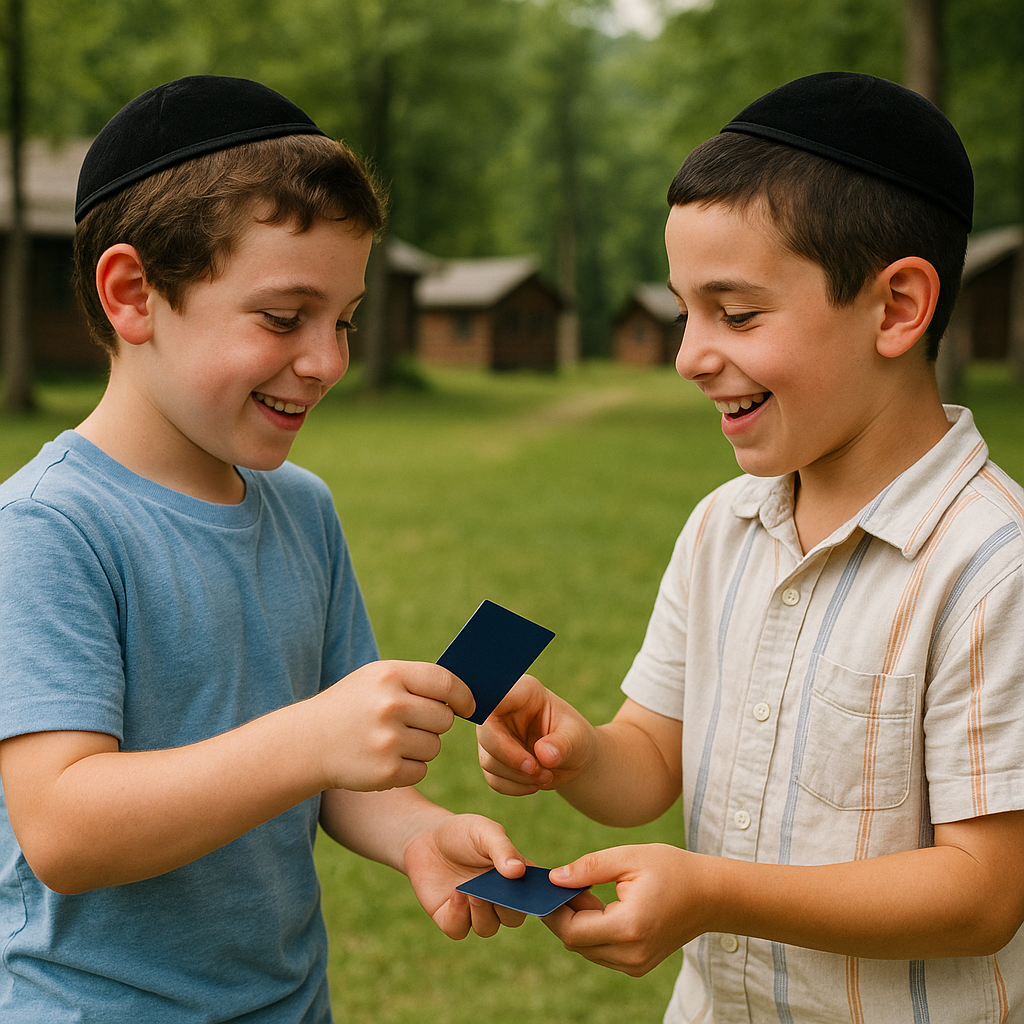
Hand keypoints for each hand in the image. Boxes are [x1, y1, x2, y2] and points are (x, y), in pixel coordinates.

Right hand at [314, 660, 473, 791]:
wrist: (308, 742)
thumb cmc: (353, 705)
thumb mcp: (378, 679)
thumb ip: (418, 681)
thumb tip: (466, 696)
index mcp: (390, 676)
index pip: (446, 683)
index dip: (463, 696)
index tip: (467, 706)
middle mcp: (390, 706)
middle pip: (444, 718)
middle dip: (434, 723)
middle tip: (410, 724)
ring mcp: (387, 741)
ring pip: (434, 746)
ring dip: (421, 747)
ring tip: (391, 741)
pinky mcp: (385, 772)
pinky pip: (421, 771)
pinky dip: (409, 769)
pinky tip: (385, 759)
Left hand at [404, 813, 528, 938]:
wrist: (427, 837)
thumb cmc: (463, 833)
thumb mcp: (485, 832)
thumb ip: (502, 849)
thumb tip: (518, 872)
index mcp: (514, 879)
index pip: (535, 896)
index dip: (539, 900)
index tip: (535, 893)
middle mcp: (497, 900)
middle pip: (513, 918)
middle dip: (508, 908)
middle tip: (499, 893)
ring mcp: (474, 911)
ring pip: (487, 927)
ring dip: (483, 913)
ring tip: (474, 892)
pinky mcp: (450, 918)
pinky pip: (459, 929)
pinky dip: (459, 915)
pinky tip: (457, 894)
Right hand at [476, 675, 596, 794]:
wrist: (573, 758)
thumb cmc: (576, 738)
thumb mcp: (577, 738)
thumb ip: (562, 744)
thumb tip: (543, 754)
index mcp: (522, 693)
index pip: (495, 699)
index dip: (496, 724)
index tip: (524, 752)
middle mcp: (502, 711)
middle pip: (487, 734)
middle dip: (513, 760)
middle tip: (540, 772)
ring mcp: (495, 735)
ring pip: (489, 759)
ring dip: (517, 776)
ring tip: (546, 776)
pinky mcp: (493, 757)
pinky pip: (492, 777)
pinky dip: (513, 787)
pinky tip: (534, 785)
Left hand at [542, 844, 697, 975]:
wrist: (711, 896)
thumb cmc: (672, 869)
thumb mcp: (628, 857)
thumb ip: (588, 868)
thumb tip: (554, 879)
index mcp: (629, 927)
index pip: (572, 931)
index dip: (553, 910)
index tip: (547, 886)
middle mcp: (631, 954)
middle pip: (575, 943)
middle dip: (564, 914)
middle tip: (570, 884)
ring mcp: (636, 964)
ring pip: (586, 949)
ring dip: (579, 923)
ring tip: (590, 893)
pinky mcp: (638, 965)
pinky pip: (601, 952)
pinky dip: (593, 931)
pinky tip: (603, 907)